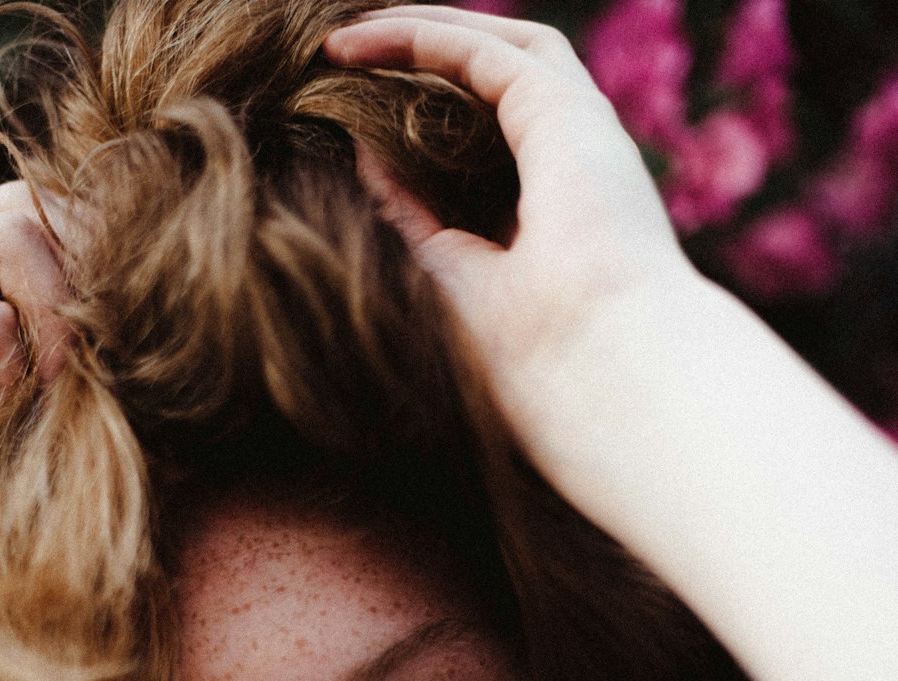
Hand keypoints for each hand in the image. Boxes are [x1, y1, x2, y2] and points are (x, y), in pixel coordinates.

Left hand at [323, 6, 691, 458]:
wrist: (609, 373)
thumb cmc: (549, 358)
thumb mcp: (458, 275)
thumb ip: (418, 216)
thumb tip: (362, 157)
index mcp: (570, 204)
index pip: (502, 138)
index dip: (437, 119)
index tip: (361, 116)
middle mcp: (583, 158)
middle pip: (507, 76)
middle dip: (434, 54)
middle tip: (354, 53)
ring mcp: (581, 129)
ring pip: (500, 47)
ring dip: (422, 33)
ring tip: (345, 41)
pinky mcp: (560, 112)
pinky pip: (476, 52)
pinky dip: (415, 39)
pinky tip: (354, 47)